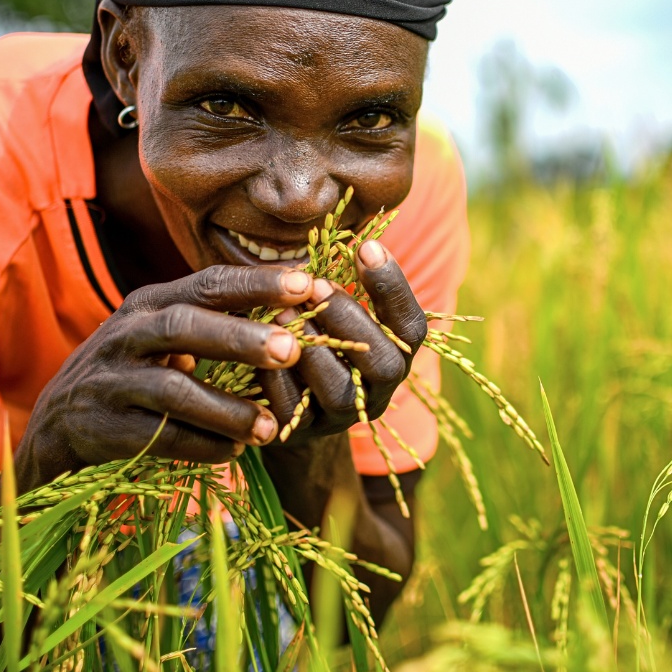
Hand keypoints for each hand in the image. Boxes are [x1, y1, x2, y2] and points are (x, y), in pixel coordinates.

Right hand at [15, 264, 312, 490]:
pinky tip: (234, 452)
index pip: (207, 283)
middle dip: (240, 338)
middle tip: (291, 350)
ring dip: (226, 409)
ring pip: (172, 389)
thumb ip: (217, 315)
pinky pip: (159, 436)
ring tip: (270, 427)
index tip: (307, 285)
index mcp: (150, 303)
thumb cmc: (135, 368)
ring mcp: (112, 380)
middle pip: (184, 326)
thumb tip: (300, 291)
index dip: (256, 283)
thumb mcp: (165, 332)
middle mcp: (127, 333)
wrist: (59, 422)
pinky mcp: (104, 427)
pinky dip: (201, 445)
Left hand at [258, 240, 428, 439]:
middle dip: (350, 319)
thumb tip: (353, 237)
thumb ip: (346, 285)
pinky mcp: (301, 434)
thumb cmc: (316, 338)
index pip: (412, 327)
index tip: (367, 246)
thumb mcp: (337, 312)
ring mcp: (341, 417)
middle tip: (317, 284)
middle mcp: (377, 391)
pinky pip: (292, 410)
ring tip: (282, 312)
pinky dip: (277, 377)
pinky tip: (259, 347)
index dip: (393, 287)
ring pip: (340, 391)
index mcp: (395, 356)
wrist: (289, 409)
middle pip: (384, 363)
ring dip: (312, 347)